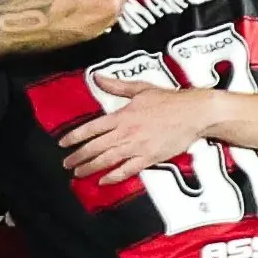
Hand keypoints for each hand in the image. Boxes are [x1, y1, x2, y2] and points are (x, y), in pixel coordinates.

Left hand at [59, 74, 217, 183]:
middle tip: (67, 163)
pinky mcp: (149, 158)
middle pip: (95, 147)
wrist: (194, 113)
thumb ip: (116, 86)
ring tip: (78, 173)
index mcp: (122, 116)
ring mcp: (137, 147)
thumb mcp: (141, 88)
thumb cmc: (170, 100)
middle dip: (78, 157)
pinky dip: (113, 176)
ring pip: (107, 160)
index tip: (63, 144)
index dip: (75, 137)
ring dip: (90, 168)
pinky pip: (127, 170)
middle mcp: (126, 132)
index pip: (91, 128)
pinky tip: (103, 180)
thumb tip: (97, 78)